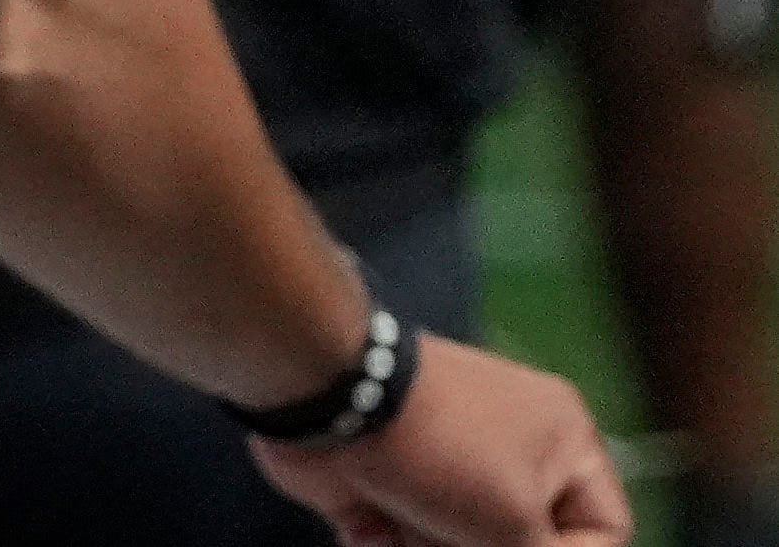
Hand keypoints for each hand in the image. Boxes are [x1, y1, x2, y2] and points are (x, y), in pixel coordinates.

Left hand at [248, 332, 628, 544]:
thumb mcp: (516, 522)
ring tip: (406, 532)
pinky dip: (385, 543)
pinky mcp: (386, 485)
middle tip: (453, 539)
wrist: (328, 401)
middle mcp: (509, 451)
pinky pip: (404, 539)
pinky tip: (369, 528)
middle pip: (523, 543)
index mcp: (562, 440)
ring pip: (457, 545)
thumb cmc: (443, 453)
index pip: (605, 527)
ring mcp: (443, 467)